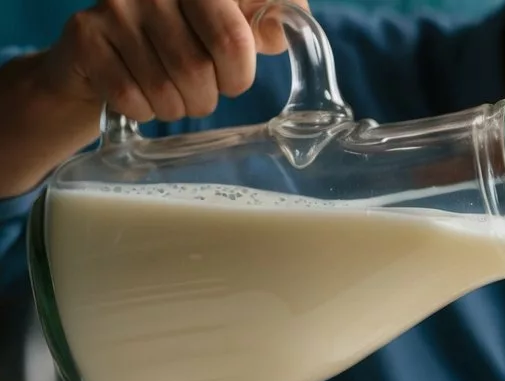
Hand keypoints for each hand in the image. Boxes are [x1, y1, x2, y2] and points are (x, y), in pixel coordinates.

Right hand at [40, 0, 307, 122]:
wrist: (103, 57)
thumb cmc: (182, 42)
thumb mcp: (231, 24)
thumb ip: (266, 19)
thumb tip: (282, 31)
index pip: (233, 40)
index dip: (238, 75)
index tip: (231, 80)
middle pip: (198, 70)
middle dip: (205, 97)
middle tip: (198, 92)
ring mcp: (116, 6)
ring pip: (165, 89)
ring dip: (176, 107)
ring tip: (170, 94)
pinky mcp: (86, 35)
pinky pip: (131, 97)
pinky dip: (143, 111)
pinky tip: (139, 95)